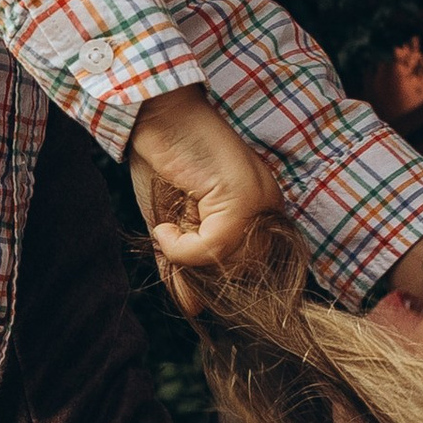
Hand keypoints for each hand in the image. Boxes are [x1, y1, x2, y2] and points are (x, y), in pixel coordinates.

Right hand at [128, 87, 298, 309]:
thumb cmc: (162, 158)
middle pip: (242, 273)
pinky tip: (165, 227)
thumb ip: (187, 263)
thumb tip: (194, 310)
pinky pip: (215, 248)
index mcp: (258, 209)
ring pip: (230, 265)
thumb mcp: (172, 223)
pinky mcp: (242, 197)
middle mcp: (268, 206)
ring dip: (188, 258)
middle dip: (198, 269)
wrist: (154, 113)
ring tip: (167, 230)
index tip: (180, 262)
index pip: (248, 268)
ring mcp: (260, 201)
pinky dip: (182, 248)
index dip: (213, 277)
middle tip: (170, 241)